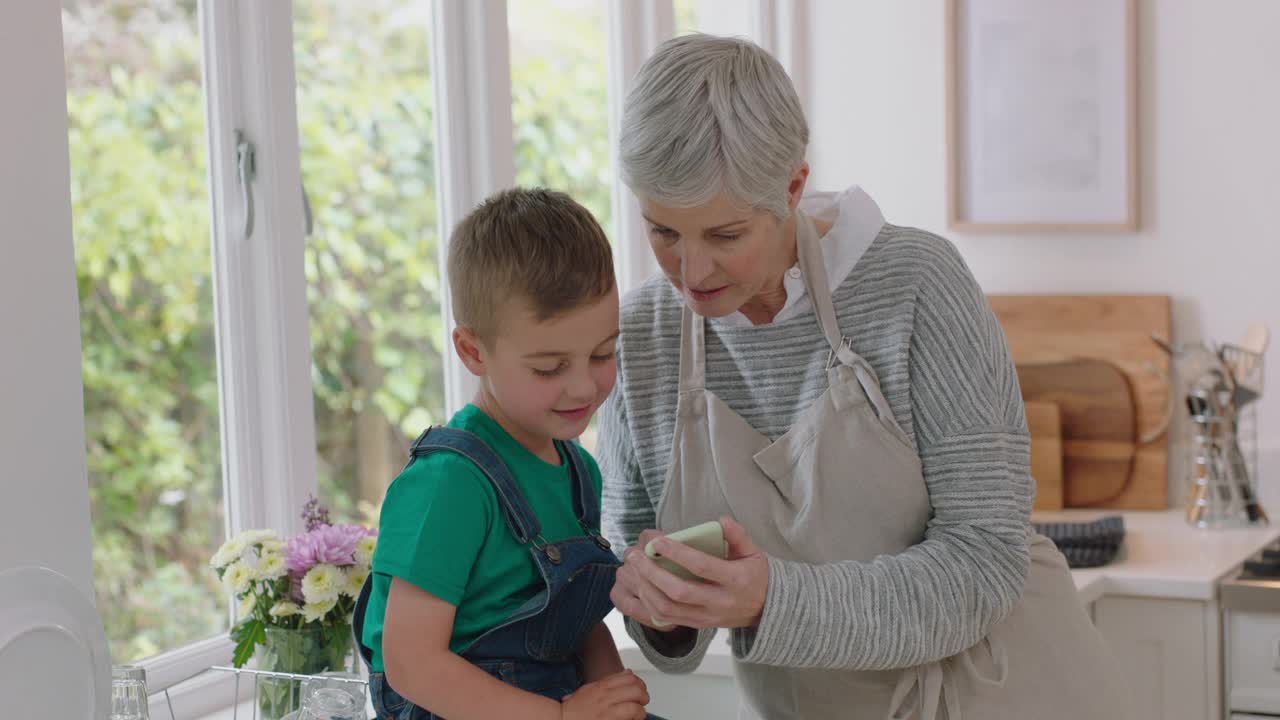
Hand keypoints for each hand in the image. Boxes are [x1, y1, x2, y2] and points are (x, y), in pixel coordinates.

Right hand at [560, 670, 648, 719]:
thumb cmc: (573, 711)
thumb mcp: (589, 690)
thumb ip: (608, 682)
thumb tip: (627, 673)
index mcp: (600, 686)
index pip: (628, 676)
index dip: (638, 682)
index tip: (638, 689)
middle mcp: (605, 694)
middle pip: (635, 687)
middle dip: (643, 694)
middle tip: (642, 701)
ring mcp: (607, 708)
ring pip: (636, 700)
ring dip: (641, 707)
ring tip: (638, 712)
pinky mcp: (610, 719)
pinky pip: (632, 713)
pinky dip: (637, 716)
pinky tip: (633, 719)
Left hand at [610, 516, 768, 630]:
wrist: (766, 610)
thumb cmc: (755, 576)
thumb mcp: (754, 553)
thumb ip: (738, 536)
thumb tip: (722, 520)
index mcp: (735, 580)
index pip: (701, 566)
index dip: (678, 553)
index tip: (658, 541)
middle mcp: (720, 601)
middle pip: (679, 591)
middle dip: (652, 573)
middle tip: (635, 555)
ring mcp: (708, 617)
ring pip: (669, 608)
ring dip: (646, 589)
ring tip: (634, 569)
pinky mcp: (698, 625)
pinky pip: (668, 619)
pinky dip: (650, 603)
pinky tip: (641, 587)